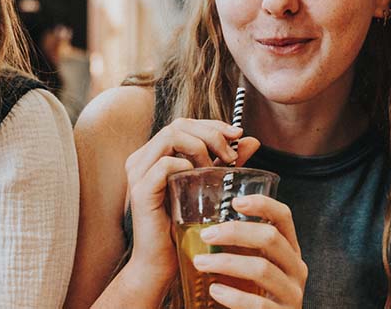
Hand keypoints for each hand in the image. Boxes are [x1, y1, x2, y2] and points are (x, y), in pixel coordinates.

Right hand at [120, 119, 261, 293]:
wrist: (161, 266)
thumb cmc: (184, 229)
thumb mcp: (210, 188)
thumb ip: (227, 163)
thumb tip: (252, 141)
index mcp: (155, 155)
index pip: (185, 124)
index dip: (213, 124)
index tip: (238, 135)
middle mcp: (142, 159)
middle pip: (179, 124)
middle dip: (211, 133)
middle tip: (232, 153)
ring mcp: (138, 173)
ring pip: (171, 136)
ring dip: (201, 146)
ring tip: (220, 166)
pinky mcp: (141, 192)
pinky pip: (164, 164)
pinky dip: (186, 164)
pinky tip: (202, 178)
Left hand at [193, 195, 306, 308]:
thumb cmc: (255, 295)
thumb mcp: (256, 266)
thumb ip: (243, 249)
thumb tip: (206, 228)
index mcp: (290, 250)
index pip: (283, 217)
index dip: (263, 204)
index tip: (235, 202)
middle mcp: (296, 268)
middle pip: (271, 238)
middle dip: (235, 232)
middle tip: (206, 235)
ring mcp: (292, 293)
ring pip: (262, 269)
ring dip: (226, 263)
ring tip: (200, 263)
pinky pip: (258, 304)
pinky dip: (233, 296)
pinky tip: (215, 290)